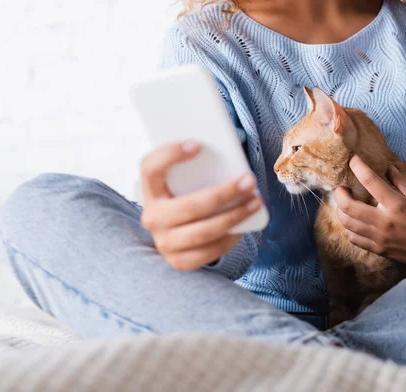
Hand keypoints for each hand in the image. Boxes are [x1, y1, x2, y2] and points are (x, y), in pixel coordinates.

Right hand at [140, 141, 261, 270]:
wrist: (175, 235)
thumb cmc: (186, 198)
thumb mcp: (184, 183)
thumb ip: (198, 171)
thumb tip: (230, 160)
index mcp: (150, 191)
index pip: (150, 169)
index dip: (170, 155)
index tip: (198, 145)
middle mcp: (152, 218)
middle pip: (189, 206)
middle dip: (224, 193)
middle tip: (249, 180)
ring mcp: (164, 242)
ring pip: (203, 232)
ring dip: (234, 216)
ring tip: (255, 202)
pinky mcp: (179, 262)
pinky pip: (209, 252)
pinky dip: (230, 238)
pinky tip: (244, 225)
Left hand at [334, 156, 405, 266]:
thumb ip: (403, 182)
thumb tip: (388, 168)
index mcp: (397, 204)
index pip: (370, 181)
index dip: (357, 166)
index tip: (352, 159)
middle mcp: (384, 221)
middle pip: (348, 206)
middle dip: (339, 194)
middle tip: (341, 188)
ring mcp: (379, 238)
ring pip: (347, 224)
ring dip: (341, 211)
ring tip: (344, 204)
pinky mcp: (378, 249)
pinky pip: (354, 239)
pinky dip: (349, 228)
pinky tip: (354, 222)